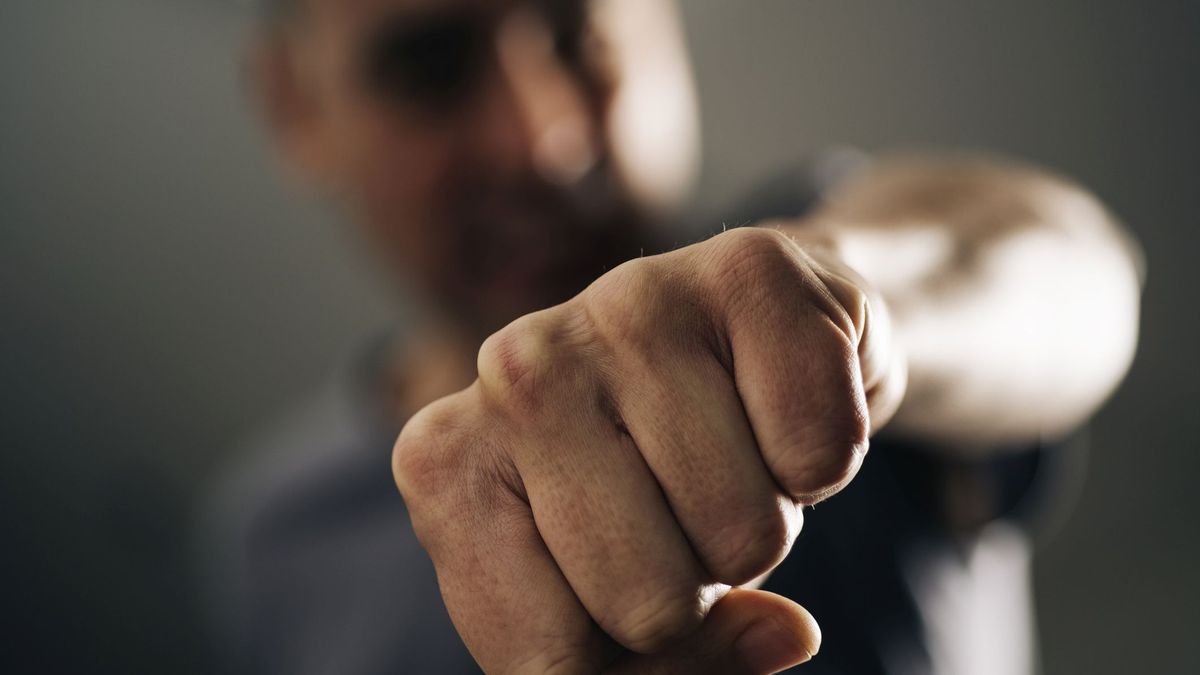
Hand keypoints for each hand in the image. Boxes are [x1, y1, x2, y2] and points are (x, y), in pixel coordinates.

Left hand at [393, 226, 904, 672]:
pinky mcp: (746, 268)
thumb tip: (784, 636)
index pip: (547, 661)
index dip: (618, 655)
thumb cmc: (653, 472)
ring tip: (729, 446)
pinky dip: (826, 456)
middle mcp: (512, 368)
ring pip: (745, 538)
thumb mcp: (604, 590)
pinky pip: (821, 456)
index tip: (619, 575)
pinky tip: (777, 398)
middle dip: (696, 585)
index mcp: (444, 463)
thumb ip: (660, 667)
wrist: (742, 331)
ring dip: (764, 518)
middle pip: (649, 605)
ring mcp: (625, 305)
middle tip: (684, 503)